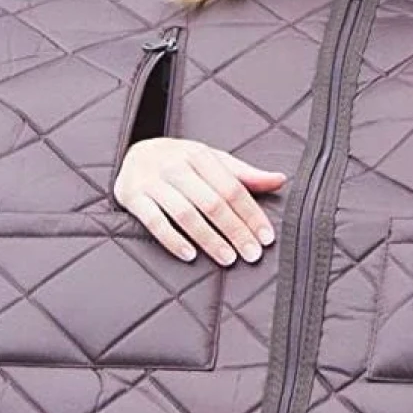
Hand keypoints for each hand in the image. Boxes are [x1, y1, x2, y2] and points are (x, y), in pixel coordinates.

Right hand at [113, 138, 284, 264]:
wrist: (133, 154)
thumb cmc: (180, 162)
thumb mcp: (211, 161)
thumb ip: (244, 174)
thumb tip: (279, 180)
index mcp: (199, 155)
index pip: (232, 187)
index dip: (251, 214)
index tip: (266, 237)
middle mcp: (176, 165)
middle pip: (212, 202)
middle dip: (235, 231)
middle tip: (251, 254)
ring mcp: (152, 181)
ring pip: (185, 214)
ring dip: (209, 238)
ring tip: (227, 258)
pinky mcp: (132, 196)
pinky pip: (154, 222)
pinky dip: (173, 240)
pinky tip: (190, 255)